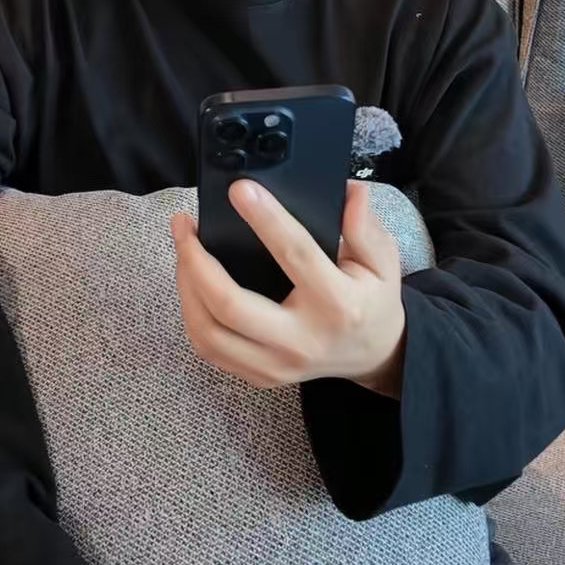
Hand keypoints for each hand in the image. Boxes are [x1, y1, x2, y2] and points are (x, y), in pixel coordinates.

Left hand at [171, 178, 406, 398]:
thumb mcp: (382, 260)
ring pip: (208, 332)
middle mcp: (301, 340)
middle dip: (195, 260)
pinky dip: (191, 312)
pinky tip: (190, 281)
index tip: (240, 189)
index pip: (295, 255)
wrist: (374, 355)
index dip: (265, 219)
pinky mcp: (259, 375)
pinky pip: (209, 348)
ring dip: (185, 285)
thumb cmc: (372, 301)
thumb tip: (348, 192)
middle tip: (184, 223)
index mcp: (337, 304)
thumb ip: (364, 226)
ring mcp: (276, 365)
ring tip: (183, 247)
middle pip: (230, 306)